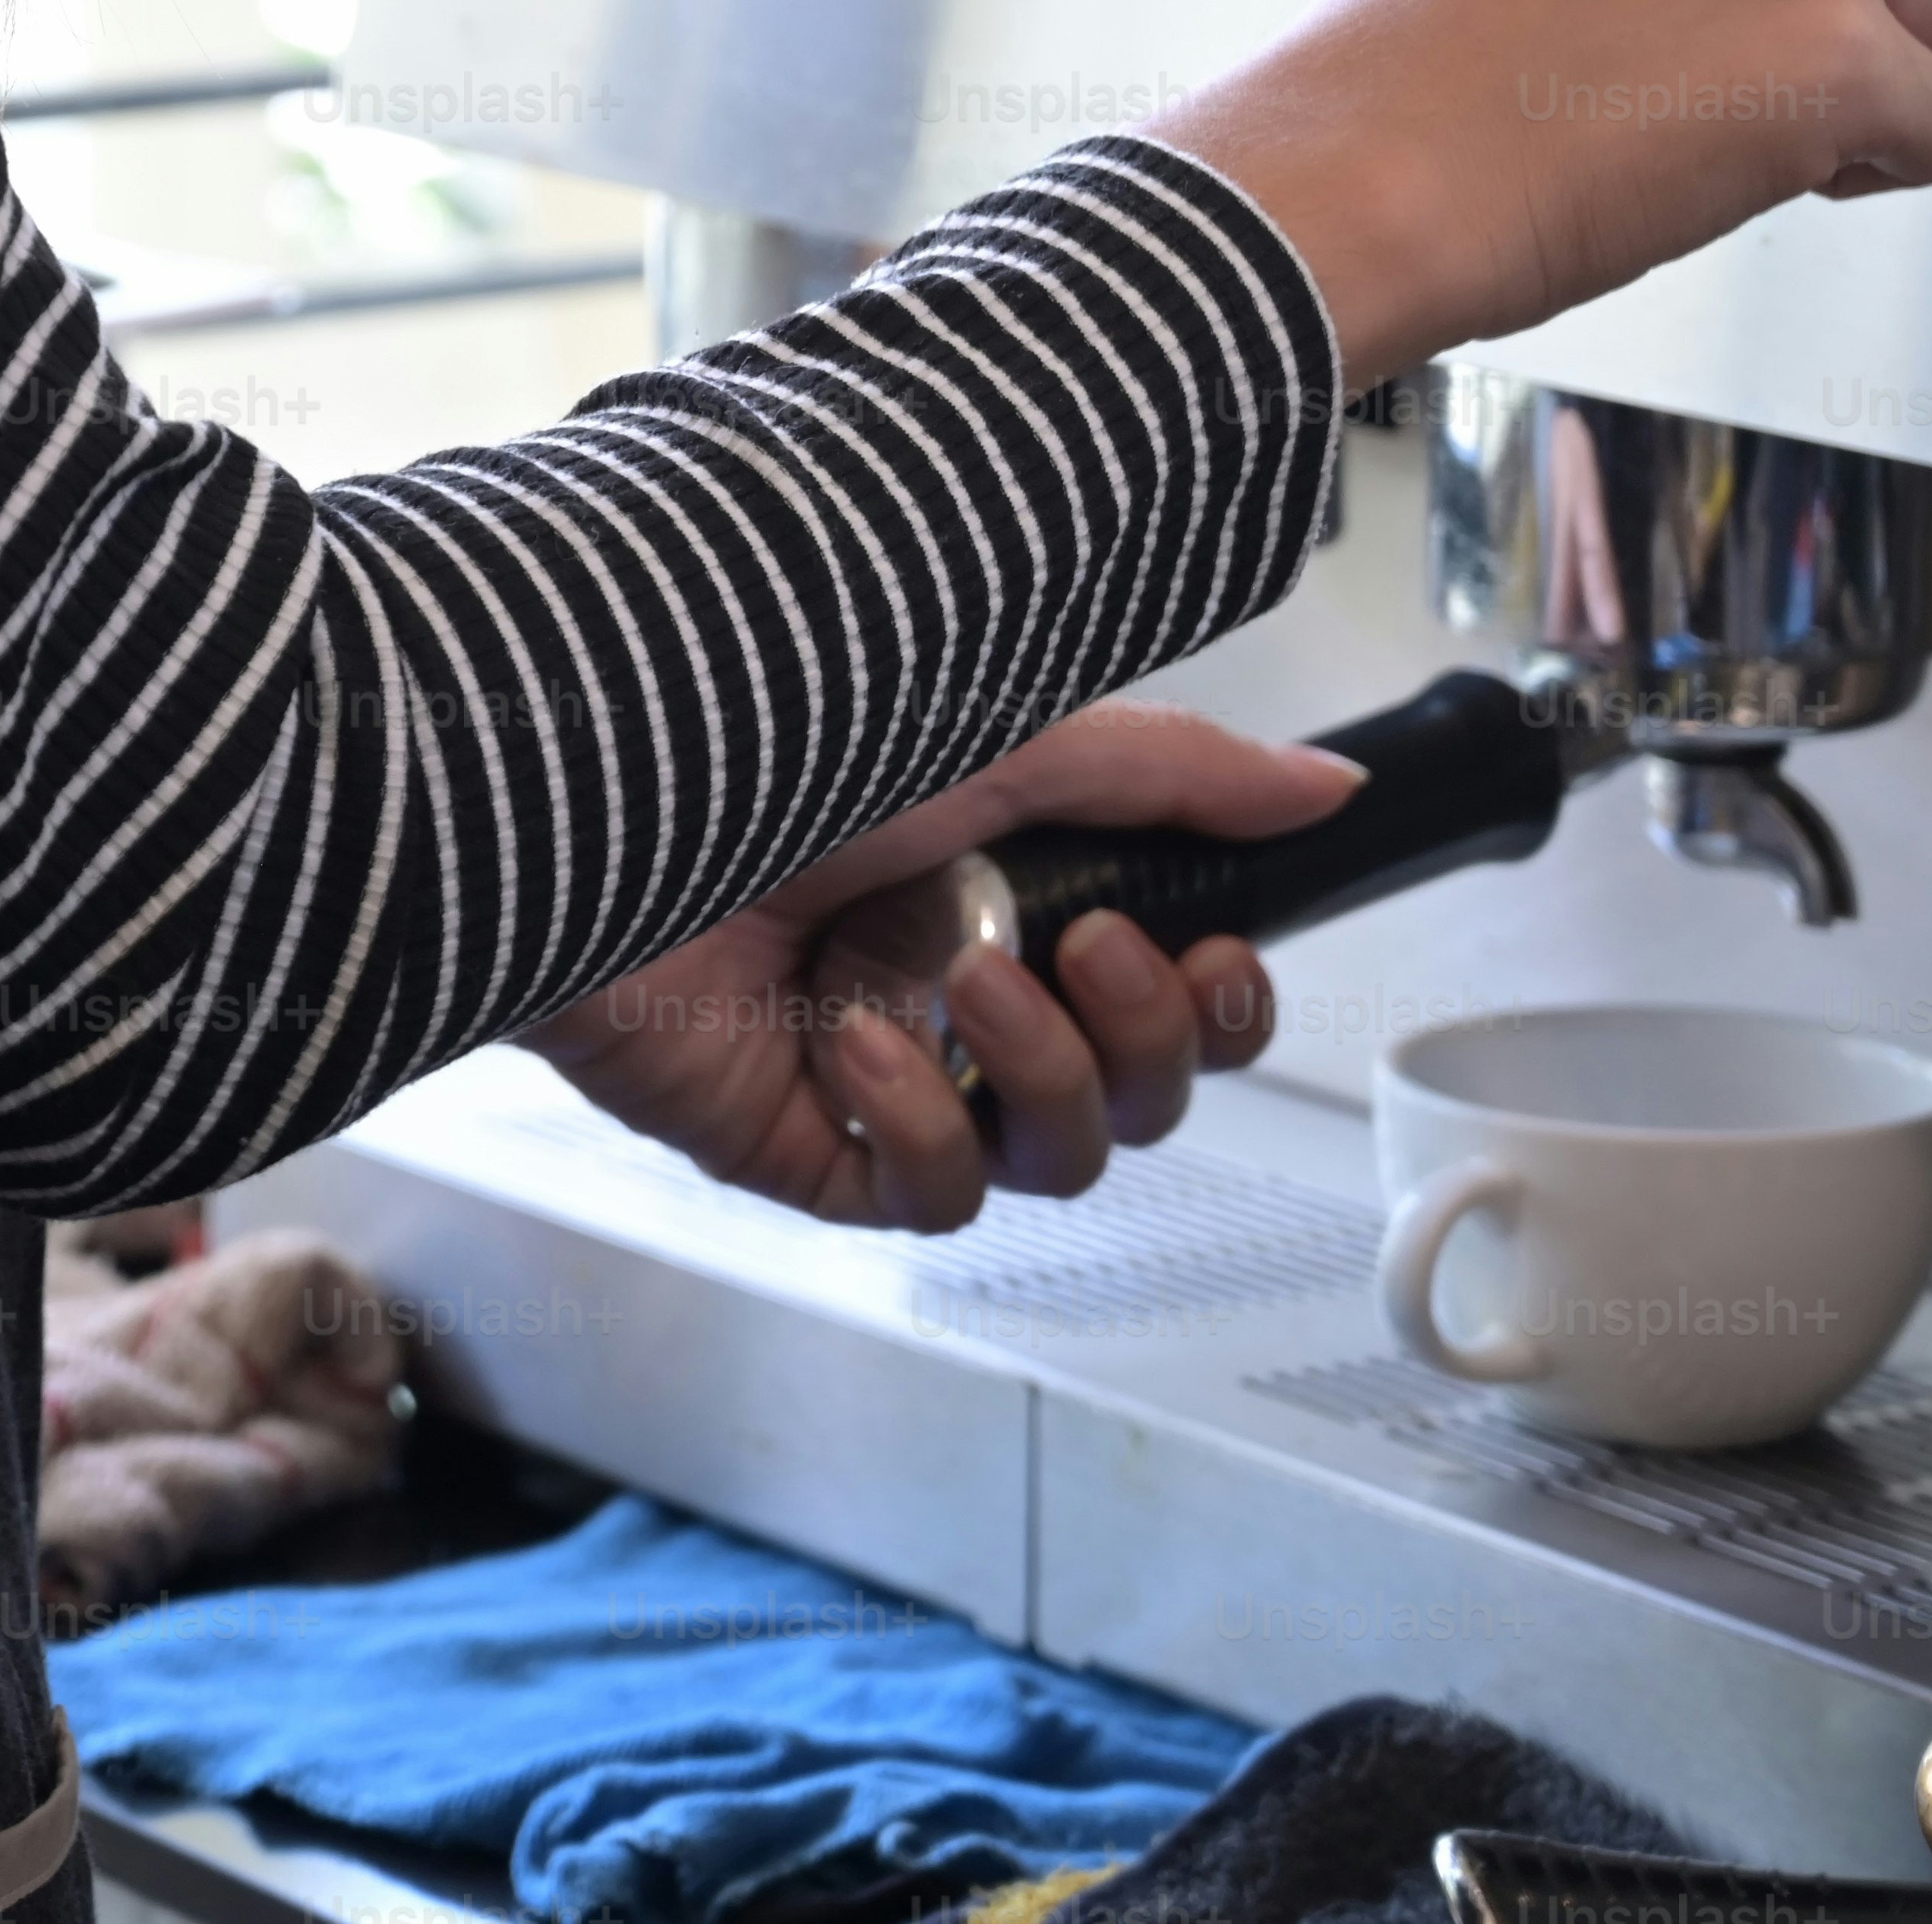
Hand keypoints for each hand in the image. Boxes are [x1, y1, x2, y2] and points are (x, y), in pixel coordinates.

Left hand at [515, 701, 1357, 1233]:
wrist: (602, 811)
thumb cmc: (771, 747)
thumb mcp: (1003, 736)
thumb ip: (1175, 773)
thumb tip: (1329, 789)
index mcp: (1021, 898)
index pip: (1182, 1002)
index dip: (1222, 1005)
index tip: (1214, 954)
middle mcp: (965, 996)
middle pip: (1143, 1098)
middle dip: (1144, 1035)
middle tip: (1087, 944)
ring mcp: (892, 1083)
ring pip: (1059, 1158)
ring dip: (1039, 1071)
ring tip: (961, 978)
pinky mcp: (814, 1153)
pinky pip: (935, 1195)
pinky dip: (916, 1120)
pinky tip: (852, 1044)